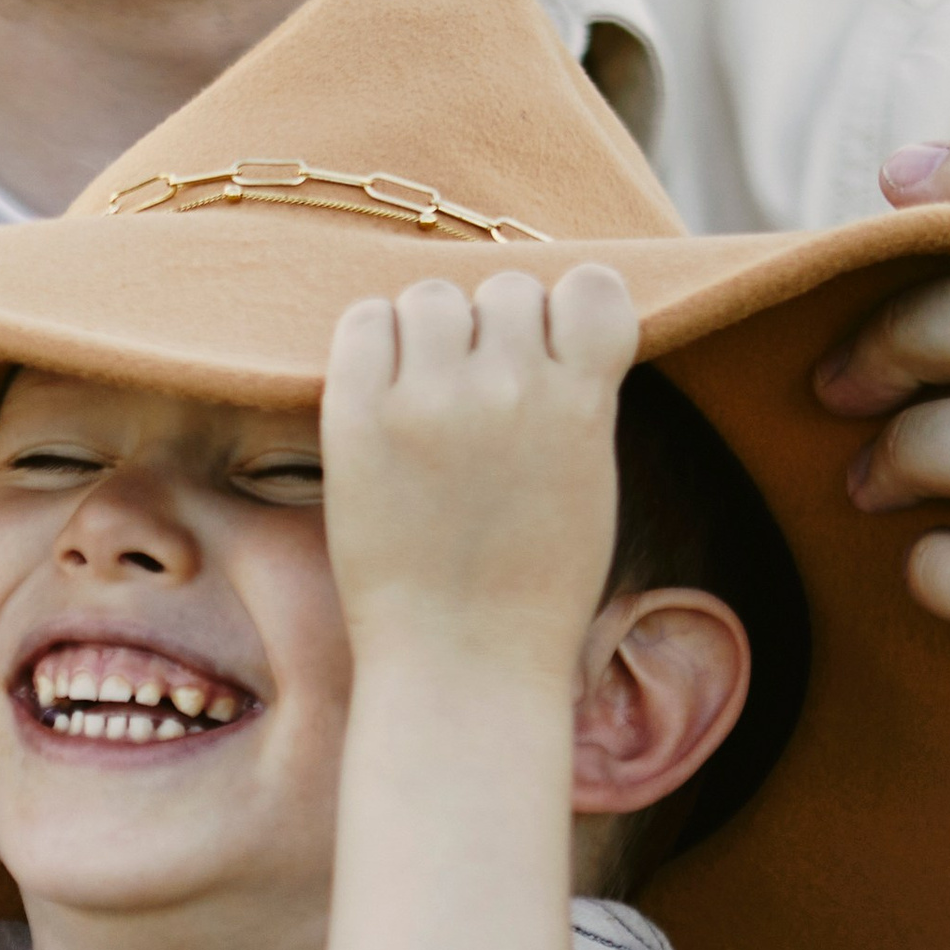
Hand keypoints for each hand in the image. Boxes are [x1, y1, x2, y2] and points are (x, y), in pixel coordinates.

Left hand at [321, 266, 639, 674]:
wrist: (462, 663)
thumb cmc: (530, 589)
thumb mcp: (587, 483)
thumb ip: (575, 401)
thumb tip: (539, 335)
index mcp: (582, 402)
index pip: (591, 286)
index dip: (566, 314)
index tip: (548, 355)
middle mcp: (509, 386)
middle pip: (505, 288)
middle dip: (493, 331)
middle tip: (476, 398)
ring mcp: (429, 399)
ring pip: (431, 297)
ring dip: (429, 333)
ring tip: (424, 399)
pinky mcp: (358, 417)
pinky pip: (363, 321)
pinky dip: (371, 342)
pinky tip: (380, 393)